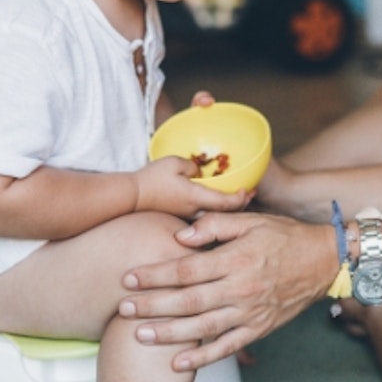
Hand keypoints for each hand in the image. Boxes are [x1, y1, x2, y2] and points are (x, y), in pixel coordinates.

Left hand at [118, 211, 333, 370]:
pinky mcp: (259, 329)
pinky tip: (178, 363)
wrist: (324, 261)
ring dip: (169, 333)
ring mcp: (250, 312)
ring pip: (203, 327)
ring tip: (140, 335)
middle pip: (189, 300)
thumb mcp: (252, 220)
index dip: (156, 274)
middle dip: (153, 305)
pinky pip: (228, 347)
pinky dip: (203, 357)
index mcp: (237, 259)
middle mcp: (242, 288)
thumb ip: (215, 225)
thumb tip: (181, 237)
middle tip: (124, 308)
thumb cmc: (285, 237)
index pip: (187, 269)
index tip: (130, 278)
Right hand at [134, 156, 251, 217]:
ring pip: (215, 217)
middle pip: (225, 214)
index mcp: (197, 197)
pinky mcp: (180, 218)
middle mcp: (195, 211)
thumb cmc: (151, 178)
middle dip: (240, 205)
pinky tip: (215, 204)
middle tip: (250, 195)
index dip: (242, 198)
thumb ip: (193, 165)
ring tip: (237, 199)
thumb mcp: (175, 162)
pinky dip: (214, 211)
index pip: (227, 202)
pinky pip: (203, 217)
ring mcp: (187, 217)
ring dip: (228, 210)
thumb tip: (201, 170)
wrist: (131, 197)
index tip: (249, 189)